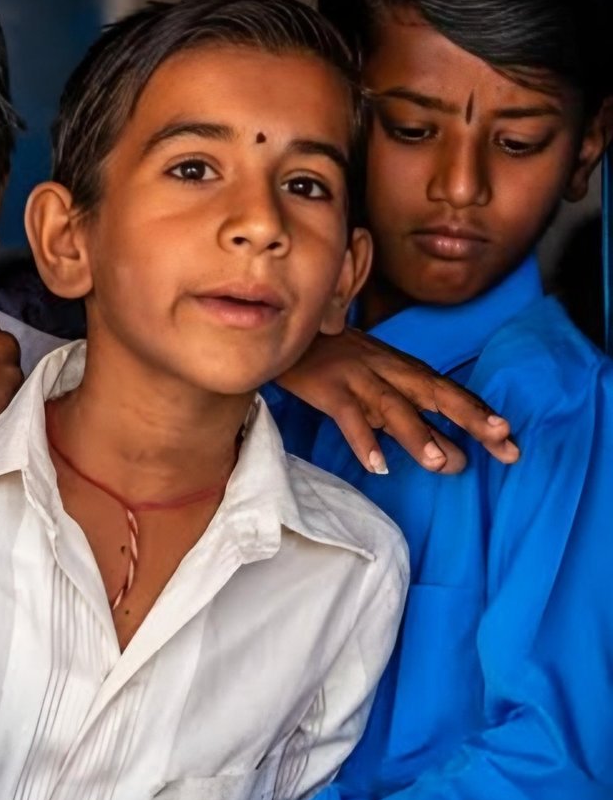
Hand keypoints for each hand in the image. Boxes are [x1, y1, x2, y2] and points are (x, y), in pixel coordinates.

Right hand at [275, 328, 518, 474]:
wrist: (287, 334)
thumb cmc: (337, 364)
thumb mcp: (379, 386)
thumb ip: (412, 418)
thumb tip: (454, 456)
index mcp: (405, 370)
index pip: (450, 393)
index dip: (481, 414)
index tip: (512, 441)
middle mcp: (388, 371)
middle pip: (435, 394)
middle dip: (470, 417)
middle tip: (502, 442)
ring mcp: (358, 379)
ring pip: (394, 407)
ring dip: (419, 434)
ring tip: (441, 463)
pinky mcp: (328, 389)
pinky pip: (348, 417)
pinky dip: (363, 440)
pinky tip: (377, 465)